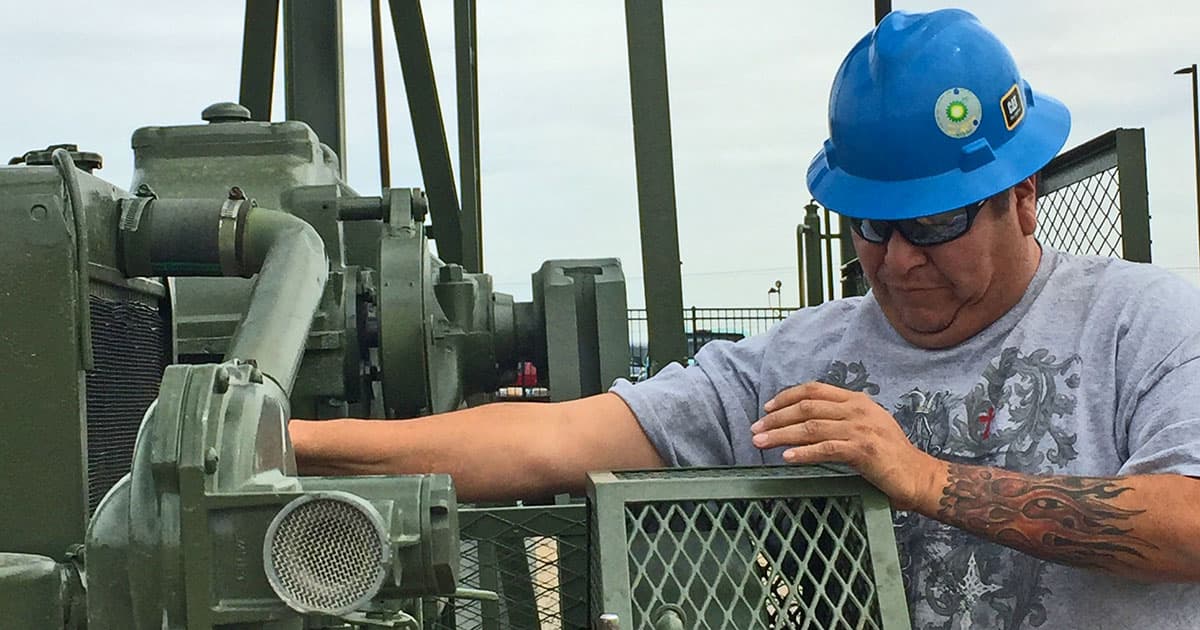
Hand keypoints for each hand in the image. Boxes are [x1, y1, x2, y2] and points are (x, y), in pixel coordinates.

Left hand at [750, 381, 944, 510]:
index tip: (767, 408)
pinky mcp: (863, 451)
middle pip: (807, 407)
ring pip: (811, 427)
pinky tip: (786, 458)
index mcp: (858, 400)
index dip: (787, 396)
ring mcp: (861, 429)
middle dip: (776, 418)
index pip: (815, 390)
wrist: (919, 477)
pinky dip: (802, 453)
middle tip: (756, 429)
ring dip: (781, 435)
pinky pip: (825, 449)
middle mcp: (858, 410)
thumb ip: (841, 420)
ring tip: (760, 443)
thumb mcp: (866, 427)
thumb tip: (804, 424)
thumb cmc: (890, 456)